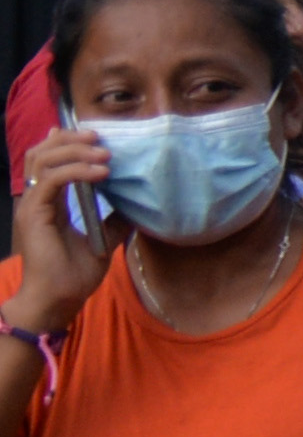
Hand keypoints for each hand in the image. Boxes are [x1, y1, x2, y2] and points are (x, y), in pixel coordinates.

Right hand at [8, 126, 117, 330]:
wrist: (59, 299)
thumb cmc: (74, 275)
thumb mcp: (102, 241)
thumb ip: (113, 220)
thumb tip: (135, 207)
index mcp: (48, 202)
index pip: (49, 161)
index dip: (67, 143)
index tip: (97, 137)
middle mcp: (36, 199)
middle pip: (42, 152)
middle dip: (71, 139)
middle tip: (101, 137)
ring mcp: (32, 205)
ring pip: (43, 160)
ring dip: (75, 151)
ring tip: (104, 153)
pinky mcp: (34, 213)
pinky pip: (52, 180)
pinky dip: (77, 170)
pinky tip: (101, 173)